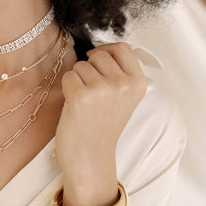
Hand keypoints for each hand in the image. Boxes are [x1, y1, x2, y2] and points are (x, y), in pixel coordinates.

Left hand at [55, 42, 146, 205]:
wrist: (90, 158)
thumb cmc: (102, 126)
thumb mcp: (123, 98)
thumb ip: (118, 73)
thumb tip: (97, 49)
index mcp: (138, 84)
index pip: (122, 48)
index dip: (106, 50)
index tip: (97, 61)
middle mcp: (123, 84)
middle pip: (99, 54)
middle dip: (89, 68)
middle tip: (91, 92)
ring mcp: (102, 90)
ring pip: (81, 65)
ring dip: (77, 80)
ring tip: (84, 102)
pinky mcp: (80, 96)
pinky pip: (68, 76)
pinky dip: (67, 88)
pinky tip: (74, 105)